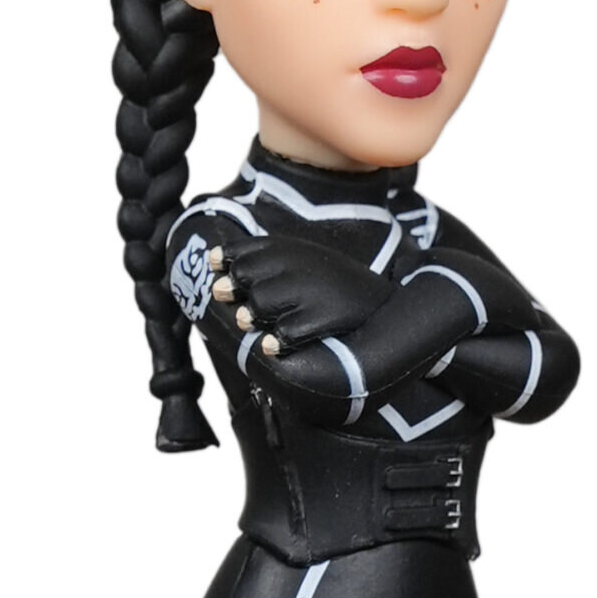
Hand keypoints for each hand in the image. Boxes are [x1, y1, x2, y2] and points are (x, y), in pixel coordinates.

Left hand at [208, 235, 391, 356]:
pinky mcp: (324, 318)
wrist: (384, 308)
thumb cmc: (333, 289)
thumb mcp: (303, 264)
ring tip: (259, 325)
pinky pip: (285, 333)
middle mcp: (299, 266)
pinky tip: (274, 346)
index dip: (227, 263)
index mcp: (290, 250)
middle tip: (241, 304)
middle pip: (244, 277)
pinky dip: (274, 342)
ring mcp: (311, 292)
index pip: (242, 251)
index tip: (222, 273)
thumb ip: (261, 261)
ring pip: (258, 305)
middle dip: (236, 290)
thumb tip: (212, 261)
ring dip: (252, 318)